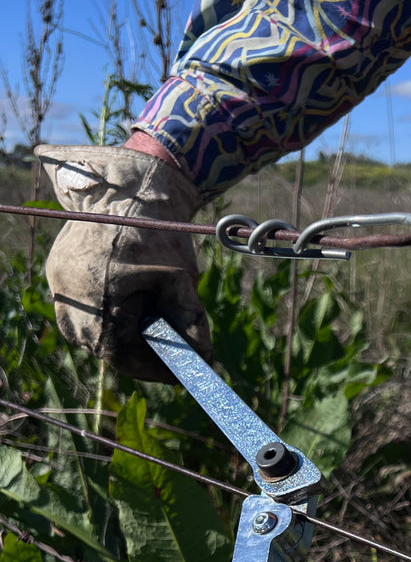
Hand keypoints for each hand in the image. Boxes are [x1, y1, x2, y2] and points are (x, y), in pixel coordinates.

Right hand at [35, 144, 211, 380]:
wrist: (127, 186)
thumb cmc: (158, 231)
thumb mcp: (181, 281)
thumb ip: (190, 324)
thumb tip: (203, 360)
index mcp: (98, 304)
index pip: (124, 358)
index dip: (155, 369)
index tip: (181, 376)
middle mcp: (70, 301)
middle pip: (107, 349)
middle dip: (143, 353)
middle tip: (175, 355)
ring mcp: (58, 288)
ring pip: (93, 333)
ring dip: (124, 335)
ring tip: (155, 324)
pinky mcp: (57, 274)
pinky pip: (82, 312)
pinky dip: (108, 315)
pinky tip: (132, 304)